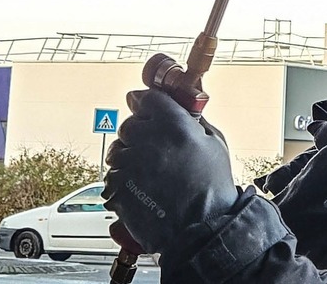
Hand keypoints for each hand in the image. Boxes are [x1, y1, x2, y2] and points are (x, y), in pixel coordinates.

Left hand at [103, 86, 240, 254]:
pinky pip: (111, 177)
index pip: (146, 98)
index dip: (144, 103)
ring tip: (147, 174)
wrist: (204, 228)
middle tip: (151, 148)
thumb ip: (194, 120)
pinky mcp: (120, 189)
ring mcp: (132, 165)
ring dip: (127, 159)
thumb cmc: (214, 189)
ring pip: (117, 151)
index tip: (141, 105)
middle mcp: (149, 140)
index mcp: (174, 124)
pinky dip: (121, 183)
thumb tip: (182, 106)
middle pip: (128, 124)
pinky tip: (139, 190)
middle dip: (137, 134)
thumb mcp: (215, 143)